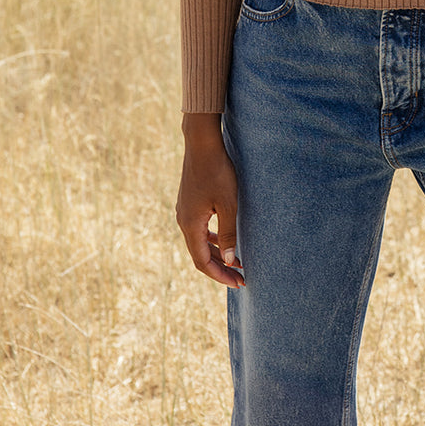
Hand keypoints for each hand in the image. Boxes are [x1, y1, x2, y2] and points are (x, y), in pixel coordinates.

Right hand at [176, 113, 243, 287]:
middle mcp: (183, 221)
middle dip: (220, 268)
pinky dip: (212, 239)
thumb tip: (230, 260)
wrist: (201, 142)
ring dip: (216, 254)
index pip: (202, 262)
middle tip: (241, 277)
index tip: (239, 282)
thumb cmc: (217, 170)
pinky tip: (225, 238)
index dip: (220, 275)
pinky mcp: (189, 202)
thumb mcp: (228, 202)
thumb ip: (229, 232)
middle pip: (200, 255)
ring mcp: (185, 211)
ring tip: (236, 262)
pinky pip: (199, 229)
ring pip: (199, 242)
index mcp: (190, 224)